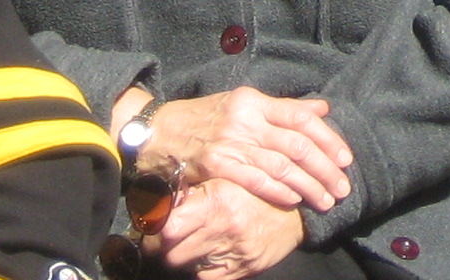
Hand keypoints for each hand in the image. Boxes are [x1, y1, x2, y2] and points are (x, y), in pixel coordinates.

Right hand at [113, 85, 352, 212]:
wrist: (157, 132)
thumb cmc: (204, 119)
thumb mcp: (243, 104)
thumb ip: (283, 108)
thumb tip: (322, 107)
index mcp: (255, 100)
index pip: (301, 117)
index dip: (328, 138)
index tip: (345, 158)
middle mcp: (245, 118)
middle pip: (297, 143)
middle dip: (324, 167)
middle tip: (343, 186)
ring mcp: (230, 141)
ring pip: (281, 164)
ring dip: (308, 185)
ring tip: (326, 200)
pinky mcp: (216, 164)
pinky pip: (255, 179)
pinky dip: (278, 190)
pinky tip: (294, 200)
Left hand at [151, 177, 306, 276]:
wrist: (296, 212)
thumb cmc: (254, 191)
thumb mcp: (224, 179)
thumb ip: (193, 191)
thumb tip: (159, 202)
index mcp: (215, 201)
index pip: (168, 229)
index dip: (155, 232)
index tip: (154, 229)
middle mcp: (223, 228)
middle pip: (172, 255)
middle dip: (166, 249)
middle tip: (170, 239)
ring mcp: (234, 252)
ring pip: (187, 267)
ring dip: (185, 257)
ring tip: (195, 241)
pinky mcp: (243, 270)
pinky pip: (207, 278)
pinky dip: (203, 268)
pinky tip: (211, 252)